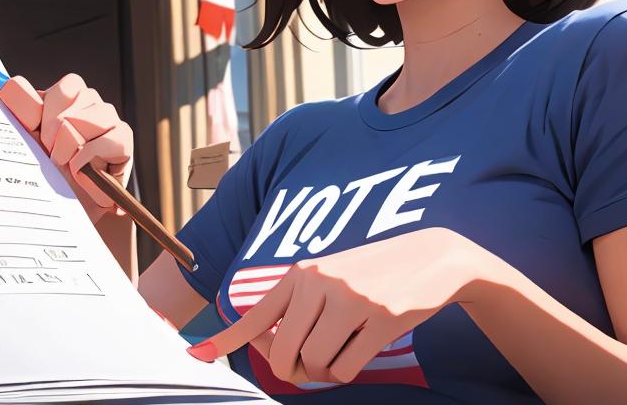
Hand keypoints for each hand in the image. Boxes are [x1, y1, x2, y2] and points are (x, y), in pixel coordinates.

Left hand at [0, 68, 132, 223]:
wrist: (68, 210)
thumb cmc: (46, 172)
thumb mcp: (25, 139)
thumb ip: (10, 107)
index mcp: (62, 96)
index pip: (55, 83)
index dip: (40, 109)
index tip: (35, 133)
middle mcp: (86, 100)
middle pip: (69, 89)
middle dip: (52, 127)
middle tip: (51, 153)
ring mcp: (107, 117)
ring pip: (85, 116)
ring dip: (69, 147)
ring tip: (65, 164)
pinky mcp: (123, 138)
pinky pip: (106, 139)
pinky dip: (87, 159)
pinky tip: (81, 171)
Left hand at [188, 228, 496, 384]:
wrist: (430, 257)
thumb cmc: (371, 274)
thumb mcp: (330, 278)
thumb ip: (299, 308)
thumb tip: (268, 347)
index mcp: (301, 273)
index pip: (255, 314)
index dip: (225, 340)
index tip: (196, 356)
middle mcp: (319, 282)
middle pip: (284, 353)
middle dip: (294, 369)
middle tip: (313, 363)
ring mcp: (350, 299)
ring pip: (316, 363)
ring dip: (326, 370)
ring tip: (344, 348)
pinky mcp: (380, 318)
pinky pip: (347, 368)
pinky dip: (349, 369)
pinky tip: (363, 347)